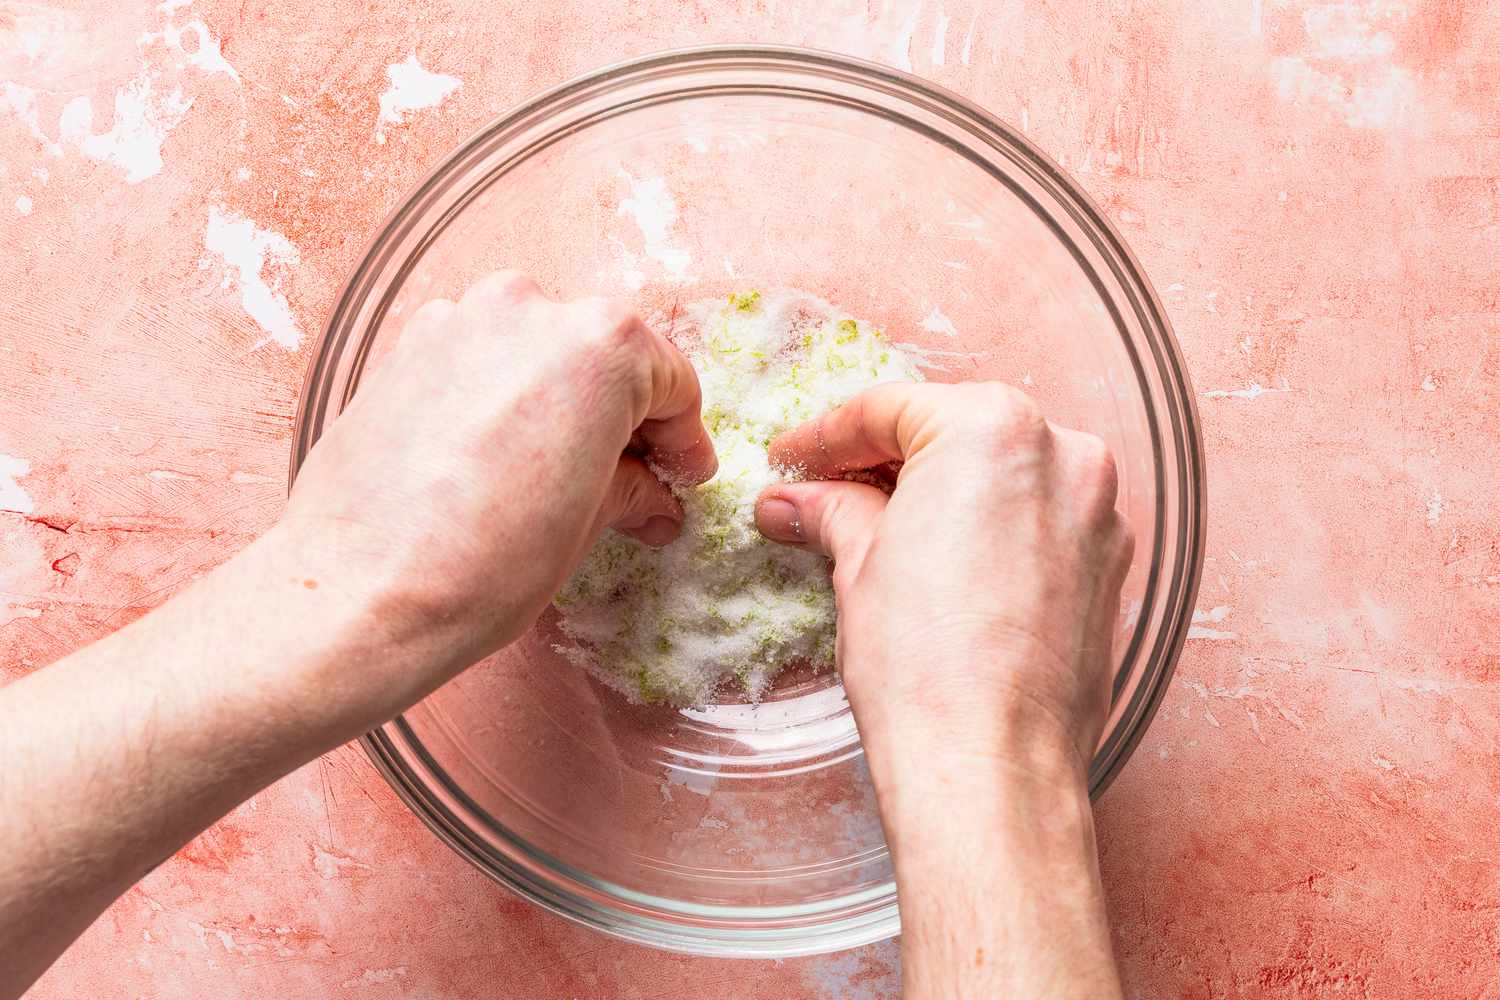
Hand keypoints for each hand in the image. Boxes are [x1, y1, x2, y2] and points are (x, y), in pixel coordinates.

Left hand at [278, 270, 715, 712]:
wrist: (361, 592)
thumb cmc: (483, 563)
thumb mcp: (585, 524)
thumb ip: (630, 487)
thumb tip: (649, 496)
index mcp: (601, 344)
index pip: (671, 381)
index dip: (684, 438)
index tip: (682, 476)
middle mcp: (530, 308)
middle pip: (605, 356)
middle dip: (623, 416)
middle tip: (630, 478)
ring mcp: (460, 320)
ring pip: (537, 351)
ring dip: (558, 401)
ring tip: (556, 471)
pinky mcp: (406, 346)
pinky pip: (478, 361)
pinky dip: (498, 396)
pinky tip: (495, 458)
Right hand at [755, 381, 1130, 778]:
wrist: (991, 766)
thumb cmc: (925, 667)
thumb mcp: (859, 567)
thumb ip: (833, 511)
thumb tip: (797, 500)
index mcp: (992, 428)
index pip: (890, 410)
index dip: (824, 436)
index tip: (790, 460)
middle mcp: (1063, 452)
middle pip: (954, 433)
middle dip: (884, 462)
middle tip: (822, 491)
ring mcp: (1098, 511)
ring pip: (1003, 476)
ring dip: (941, 494)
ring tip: (877, 531)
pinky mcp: (1113, 567)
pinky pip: (1039, 522)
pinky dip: (991, 530)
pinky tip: (944, 564)